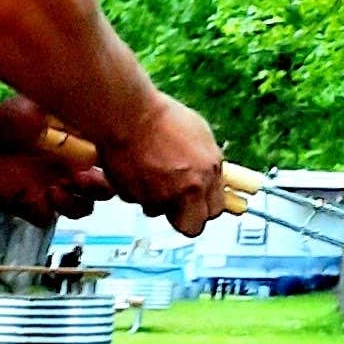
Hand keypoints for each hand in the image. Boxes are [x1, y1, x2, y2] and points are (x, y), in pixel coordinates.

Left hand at [0, 95, 103, 226]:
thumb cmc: (2, 120)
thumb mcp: (34, 110)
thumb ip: (62, 118)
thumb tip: (86, 121)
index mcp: (77, 147)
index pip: (110, 162)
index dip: (116, 165)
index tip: (107, 161)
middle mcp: (68, 170)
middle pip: (103, 190)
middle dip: (101, 188)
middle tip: (82, 179)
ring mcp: (51, 190)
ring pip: (81, 208)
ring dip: (76, 202)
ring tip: (57, 189)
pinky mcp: (30, 206)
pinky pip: (48, 218)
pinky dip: (50, 211)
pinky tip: (42, 196)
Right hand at [100, 92, 223, 235]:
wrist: (129, 116)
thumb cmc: (162, 119)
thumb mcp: (199, 137)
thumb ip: (206, 164)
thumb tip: (210, 179)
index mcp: (208, 172)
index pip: (214, 210)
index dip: (204, 208)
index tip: (199, 204)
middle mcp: (187, 189)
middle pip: (191, 227)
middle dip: (185, 218)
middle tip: (178, 206)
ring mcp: (160, 196)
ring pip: (159, 213)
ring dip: (156, 201)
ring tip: (151, 176)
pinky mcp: (135, 197)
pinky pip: (138, 201)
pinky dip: (137, 191)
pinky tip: (137, 170)